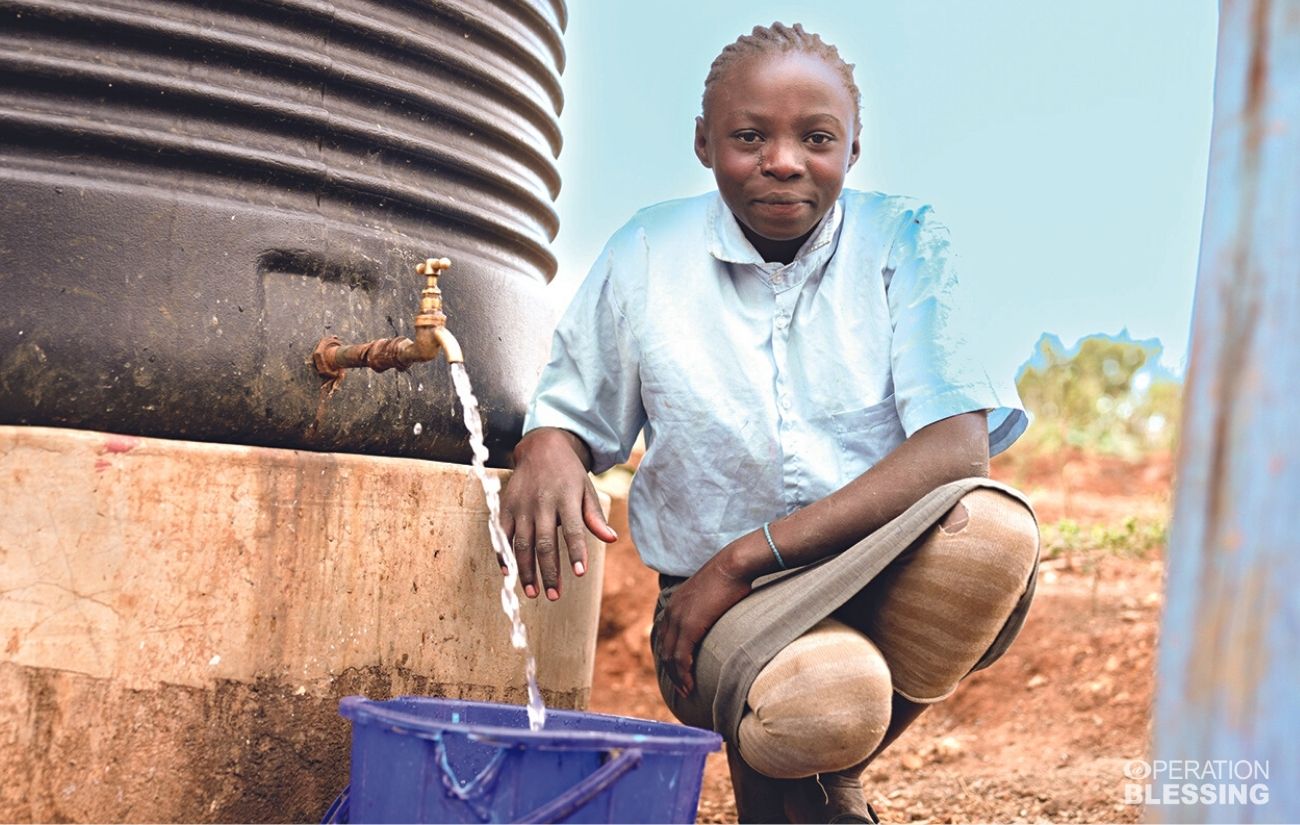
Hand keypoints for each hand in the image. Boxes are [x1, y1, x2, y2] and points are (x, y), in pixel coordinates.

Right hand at [501, 428, 616, 600]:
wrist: (541, 448)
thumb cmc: (569, 475)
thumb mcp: (586, 490)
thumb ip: (595, 517)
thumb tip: (612, 539)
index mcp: (566, 498)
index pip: (573, 529)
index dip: (576, 551)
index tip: (580, 573)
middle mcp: (542, 502)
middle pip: (545, 542)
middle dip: (549, 571)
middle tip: (554, 595)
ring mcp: (521, 505)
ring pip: (522, 543)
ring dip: (526, 570)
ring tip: (533, 592)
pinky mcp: (505, 507)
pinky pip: (502, 535)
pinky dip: (504, 555)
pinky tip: (509, 574)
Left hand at [657, 544, 755, 696]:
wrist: (733, 565)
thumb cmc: (730, 577)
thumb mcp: (711, 593)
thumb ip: (707, 607)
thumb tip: (716, 614)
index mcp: (675, 604)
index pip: (665, 637)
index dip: (670, 657)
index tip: (679, 672)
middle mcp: (671, 612)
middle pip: (665, 650)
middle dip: (671, 672)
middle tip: (682, 688)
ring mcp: (678, 618)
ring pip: (670, 657)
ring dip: (677, 677)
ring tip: (686, 691)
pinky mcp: (689, 625)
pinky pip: (681, 656)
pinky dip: (683, 673)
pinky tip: (690, 684)